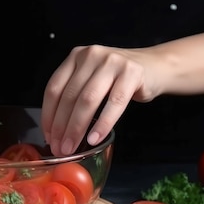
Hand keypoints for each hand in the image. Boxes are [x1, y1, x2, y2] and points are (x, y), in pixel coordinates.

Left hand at [41, 44, 161, 155]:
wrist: (154, 68)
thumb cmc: (118, 79)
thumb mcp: (92, 79)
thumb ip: (75, 95)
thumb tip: (56, 132)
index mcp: (76, 56)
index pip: (54, 88)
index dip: (48, 115)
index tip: (48, 137)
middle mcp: (91, 55)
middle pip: (70, 96)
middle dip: (62, 127)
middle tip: (60, 148)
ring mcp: (112, 62)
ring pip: (88, 99)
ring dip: (77, 128)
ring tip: (73, 148)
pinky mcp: (131, 72)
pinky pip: (114, 103)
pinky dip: (103, 124)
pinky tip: (95, 138)